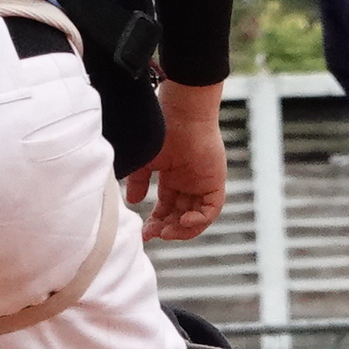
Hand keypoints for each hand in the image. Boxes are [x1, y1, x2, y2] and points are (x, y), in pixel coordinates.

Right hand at [132, 82, 228, 240]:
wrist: (181, 114)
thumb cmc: (162, 131)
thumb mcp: (145, 161)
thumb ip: (138, 181)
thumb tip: (133, 201)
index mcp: (173, 178)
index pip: (166, 209)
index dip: (155, 223)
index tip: (143, 233)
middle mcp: (189, 183)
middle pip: (180, 216)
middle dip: (167, 228)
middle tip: (154, 234)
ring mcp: (203, 184)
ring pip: (197, 217)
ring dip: (183, 229)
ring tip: (167, 232)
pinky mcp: (215, 182)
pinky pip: (211, 210)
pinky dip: (199, 220)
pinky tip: (184, 221)